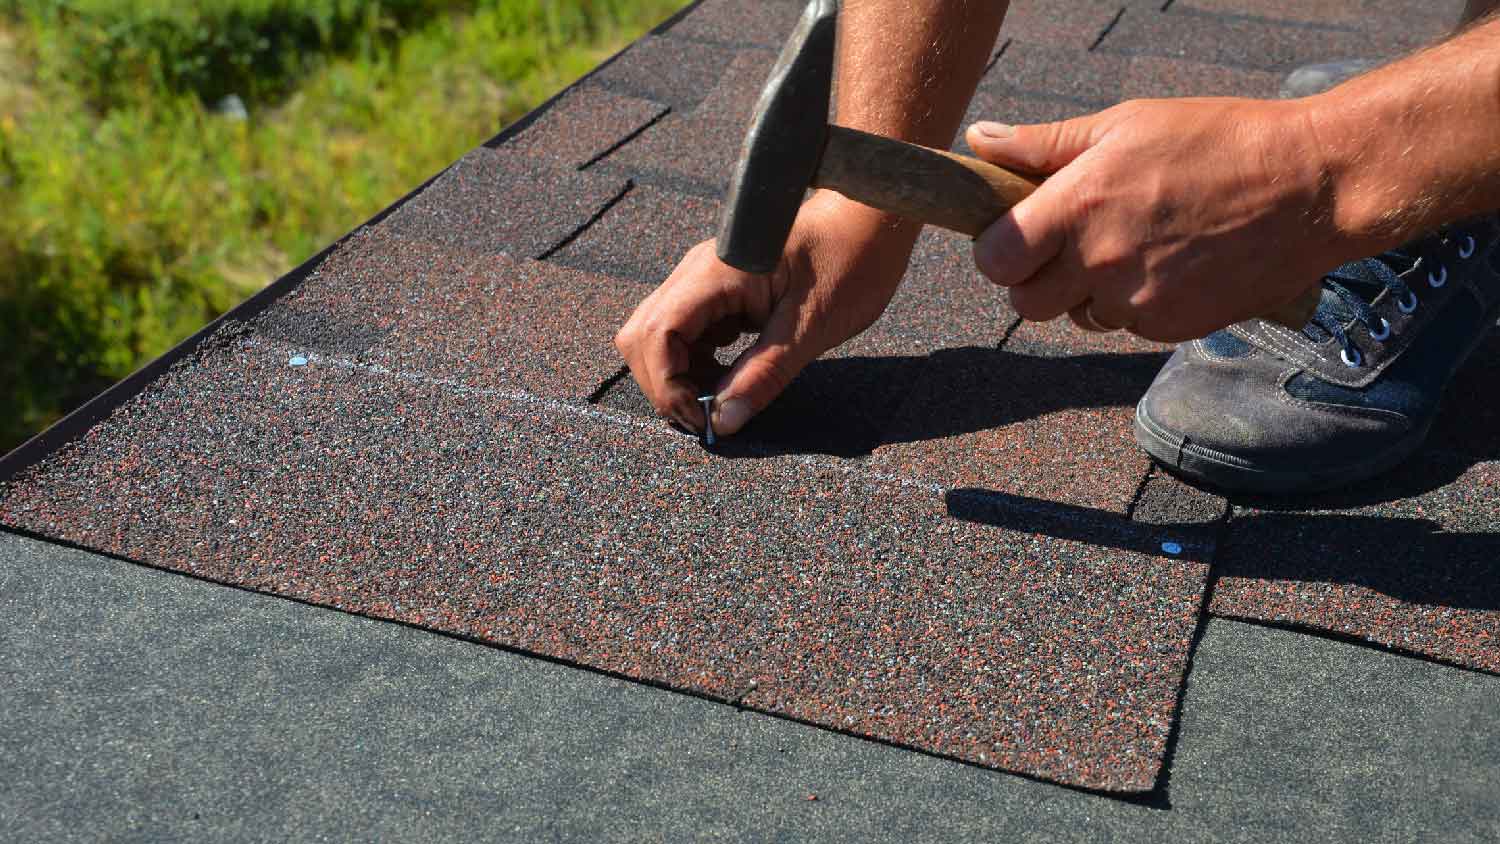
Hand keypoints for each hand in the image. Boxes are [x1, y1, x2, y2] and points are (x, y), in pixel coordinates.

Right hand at [614, 192, 918, 436]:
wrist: (870, 218)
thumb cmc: (850, 260)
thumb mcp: (812, 328)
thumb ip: (764, 376)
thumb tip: (723, 423)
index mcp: (716, 274)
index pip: (656, 334)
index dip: (665, 384)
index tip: (700, 418)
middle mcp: (697, 272)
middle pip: (643, 335)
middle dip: (664, 383)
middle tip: (706, 416)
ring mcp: (703, 278)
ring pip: (658, 334)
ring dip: (678, 374)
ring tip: (719, 399)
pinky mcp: (716, 288)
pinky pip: (684, 330)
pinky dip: (695, 361)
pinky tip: (729, 375)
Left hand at [965, 98, 1344, 341]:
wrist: (1310, 188)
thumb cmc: (1217, 142)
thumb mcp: (1125, 124)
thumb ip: (1044, 144)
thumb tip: (980, 140)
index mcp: (1077, 206)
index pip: (994, 260)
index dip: (999, 252)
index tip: (1017, 237)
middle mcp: (1099, 262)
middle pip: (1025, 304)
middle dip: (1036, 281)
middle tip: (1068, 248)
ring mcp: (1135, 302)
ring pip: (1077, 318)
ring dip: (1089, 293)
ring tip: (1135, 245)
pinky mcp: (1169, 327)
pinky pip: (1125, 327)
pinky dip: (1135, 304)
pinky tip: (1169, 264)